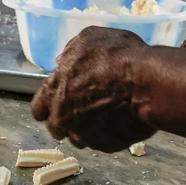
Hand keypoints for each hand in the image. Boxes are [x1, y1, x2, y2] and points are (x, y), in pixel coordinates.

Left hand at [30, 27, 155, 151]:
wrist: (147, 83)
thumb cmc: (117, 56)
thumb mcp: (89, 38)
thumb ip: (71, 51)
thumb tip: (62, 61)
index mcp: (54, 92)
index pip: (38, 108)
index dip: (46, 106)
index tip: (55, 103)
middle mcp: (64, 118)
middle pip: (56, 128)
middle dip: (65, 121)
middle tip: (81, 109)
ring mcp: (85, 135)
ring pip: (79, 138)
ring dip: (86, 129)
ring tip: (104, 114)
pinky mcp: (107, 146)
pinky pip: (103, 143)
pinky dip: (108, 134)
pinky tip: (119, 120)